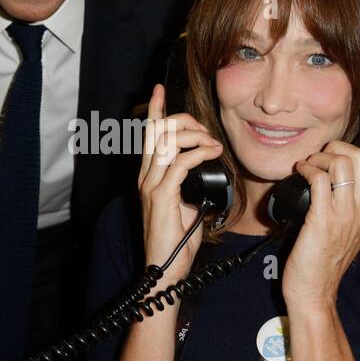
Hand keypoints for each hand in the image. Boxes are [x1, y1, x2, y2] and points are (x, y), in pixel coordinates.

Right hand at [138, 83, 222, 283]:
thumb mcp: (185, 204)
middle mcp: (146, 177)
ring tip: (213, 144)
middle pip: (158, 132)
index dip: (154, 111)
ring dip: (195, 137)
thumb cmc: (176, 241)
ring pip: (169, 143)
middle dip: (183, 121)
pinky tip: (212, 154)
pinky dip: (199, 154)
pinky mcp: (162, 196)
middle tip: (205, 130)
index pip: (149, 136)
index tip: (159, 90)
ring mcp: (152, 186)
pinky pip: (180, 163)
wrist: (165, 270)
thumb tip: (207, 170)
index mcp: (149, 177)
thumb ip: (189, 184)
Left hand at [282, 118, 359, 308]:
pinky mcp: (324, 219)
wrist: (316, 292)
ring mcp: (345, 214)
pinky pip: (319, 178)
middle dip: (340, 146)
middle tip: (323, 155)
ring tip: (308, 165)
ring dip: (320, 156)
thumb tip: (332, 183)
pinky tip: (300, 172)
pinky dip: (307, 168)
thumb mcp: (346, 231)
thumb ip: (347, 208)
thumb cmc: (325, 263)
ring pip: (342, 163)